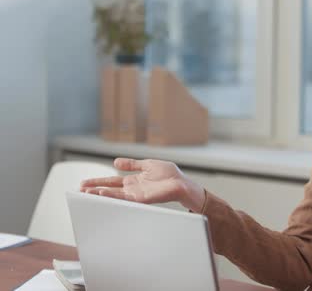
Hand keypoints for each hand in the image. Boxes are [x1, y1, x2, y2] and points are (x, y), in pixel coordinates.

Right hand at [80, 158, 205, 211]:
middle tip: (79, 191)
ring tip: (86, 193)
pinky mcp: (141, 198)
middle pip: (109, 189)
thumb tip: (115, 162)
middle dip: (94, 190)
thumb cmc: (169, 174)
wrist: (182, 183)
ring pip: (114, 195)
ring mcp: (136, 194)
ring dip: (100, 194)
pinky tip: (102, 194)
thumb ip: (131, 164)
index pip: (111, 181)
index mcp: (133, 180)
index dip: (98, 181)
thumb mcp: (147, 165)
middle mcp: (132, 189)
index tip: (84, 183)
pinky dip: (113, 196)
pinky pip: (124, 197)